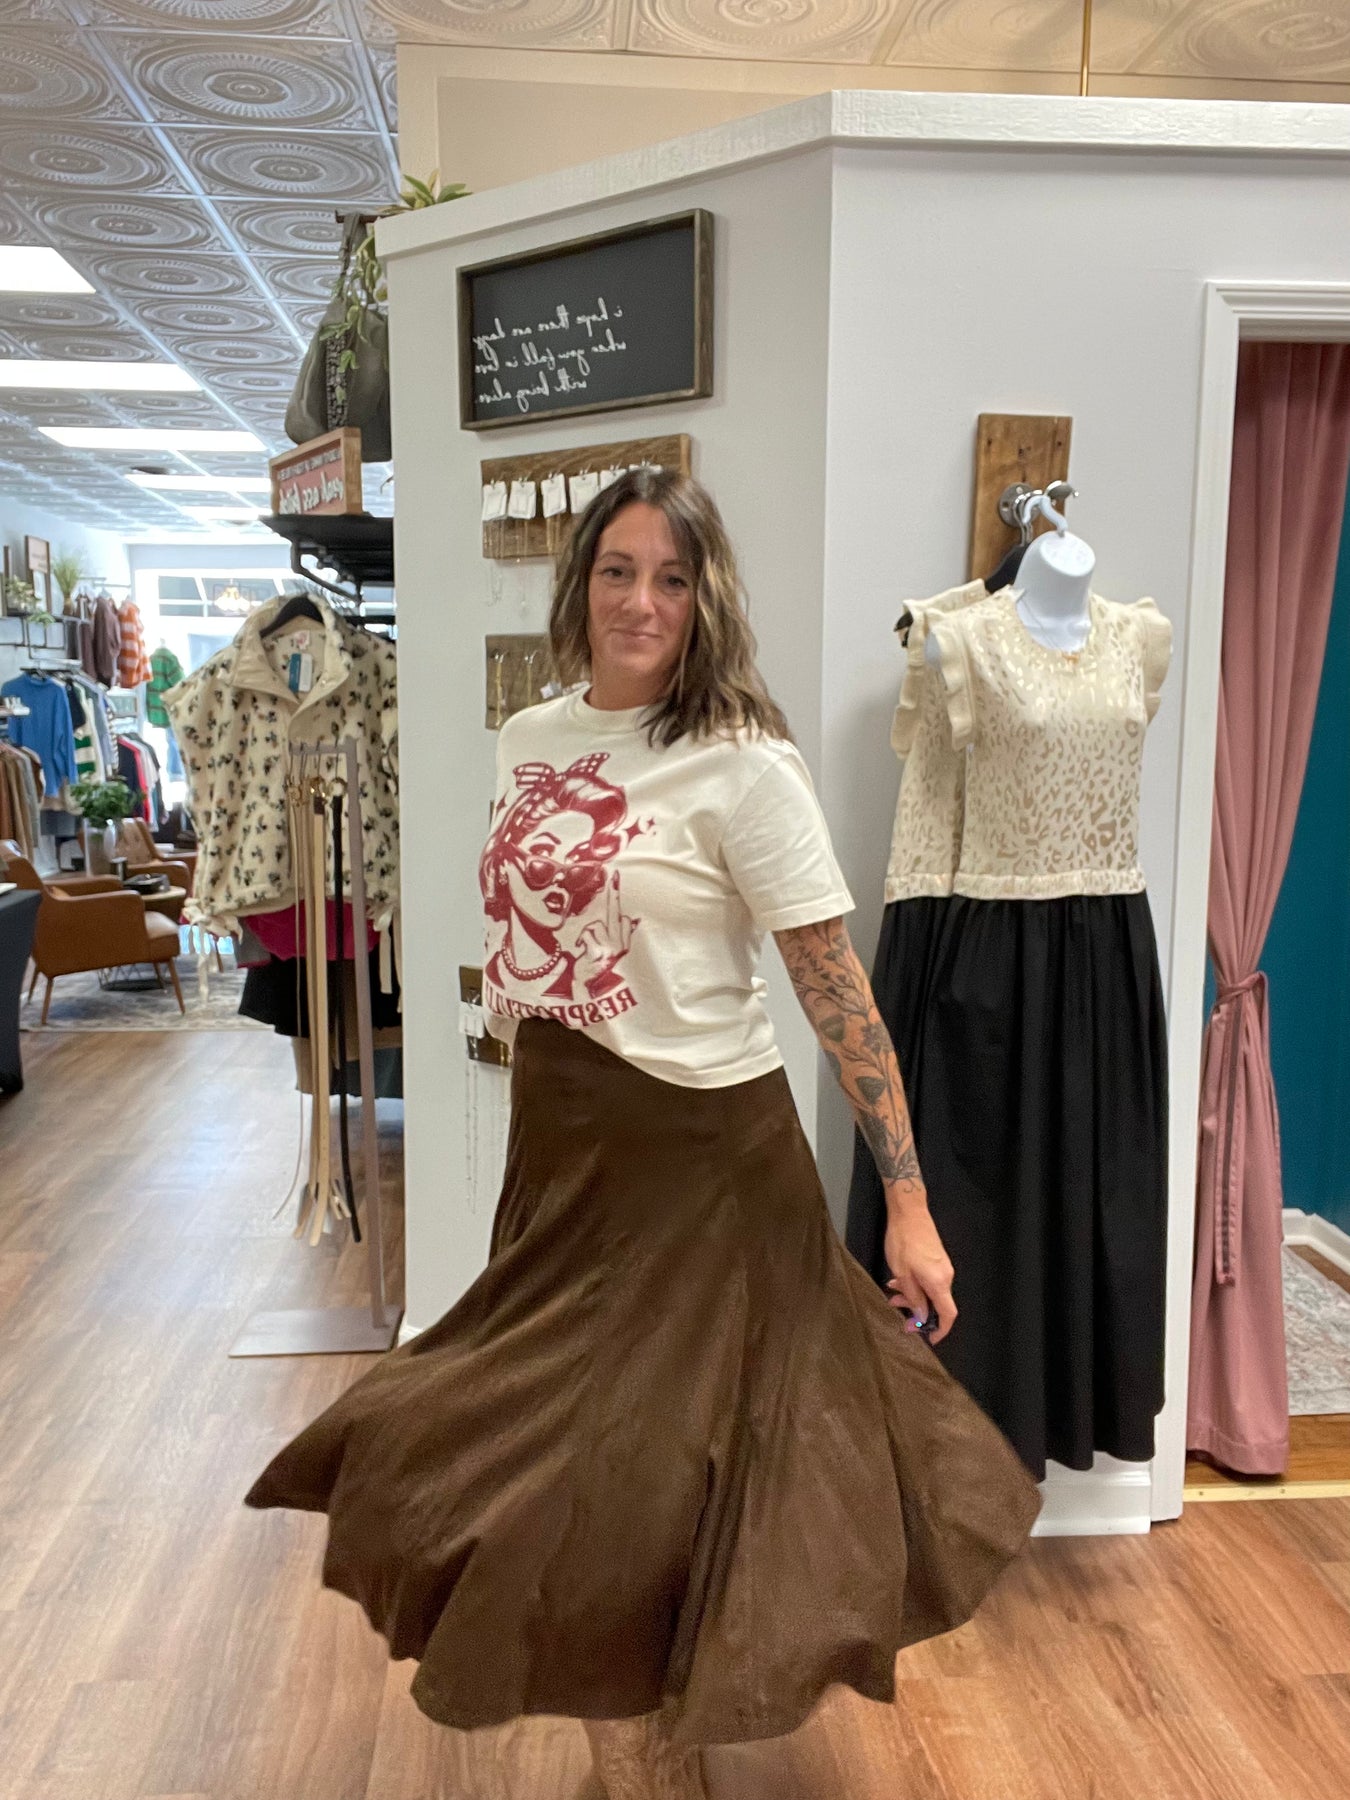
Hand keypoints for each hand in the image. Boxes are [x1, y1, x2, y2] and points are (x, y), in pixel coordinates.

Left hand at [566, 871, 635, 982]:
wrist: (592, 992)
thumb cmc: (598, 972)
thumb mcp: (612, 955)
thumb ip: (620, 938)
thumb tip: (633, 921)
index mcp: (624, 944)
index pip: (624, 919)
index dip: (619, 901)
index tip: (616, 881)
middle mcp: (621, 945)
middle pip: (616, 914)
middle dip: (615, 894)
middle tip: (615, 876)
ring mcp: (611, 949)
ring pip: (597, 926)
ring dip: (588, 933)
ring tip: (585, 946)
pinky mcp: (599, 953)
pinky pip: (589, 935)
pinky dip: (582, 940)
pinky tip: (581, 950)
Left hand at [884, 1208, 955, 1344]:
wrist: (909, 1212)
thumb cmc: (903, 1242)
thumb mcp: (903, 1274)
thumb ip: (914, 1297)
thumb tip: (921, 1317)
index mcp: (939, 1283)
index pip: (948, 1314)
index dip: (941, 1330)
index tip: (930, 1339)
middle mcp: (946, 1276)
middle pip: (937, 1304)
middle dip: (918, 1312)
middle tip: (898, 1314)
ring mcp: (942, 1267)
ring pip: (930, 1291)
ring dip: (912, 1297)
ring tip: (892, 1295)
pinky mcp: (936, 1260)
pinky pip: (928, 1280)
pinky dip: (915, 1285)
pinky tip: (897, 1281)